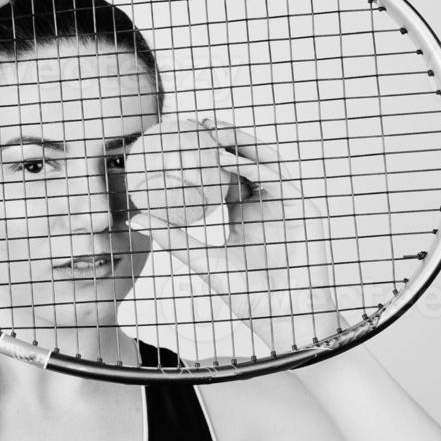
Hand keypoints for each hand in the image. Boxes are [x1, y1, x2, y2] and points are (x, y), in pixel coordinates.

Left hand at [128, 118, 342, 355]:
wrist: (284, 316)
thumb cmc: (249, 296)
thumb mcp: (204, 261)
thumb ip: (174, 238)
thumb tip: (135, 220)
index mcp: (244, 212)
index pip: (224, 173)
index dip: (205, 153)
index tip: (180, 138)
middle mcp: (266, 202)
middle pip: (247, 158)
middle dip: (225, 136)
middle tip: (197, 123)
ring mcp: (287, 204)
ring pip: (265, 161)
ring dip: (242, 143)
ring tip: (214, 131)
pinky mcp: (305, 209)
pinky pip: (279, 180)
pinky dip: (256, 168)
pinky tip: (233, 161)